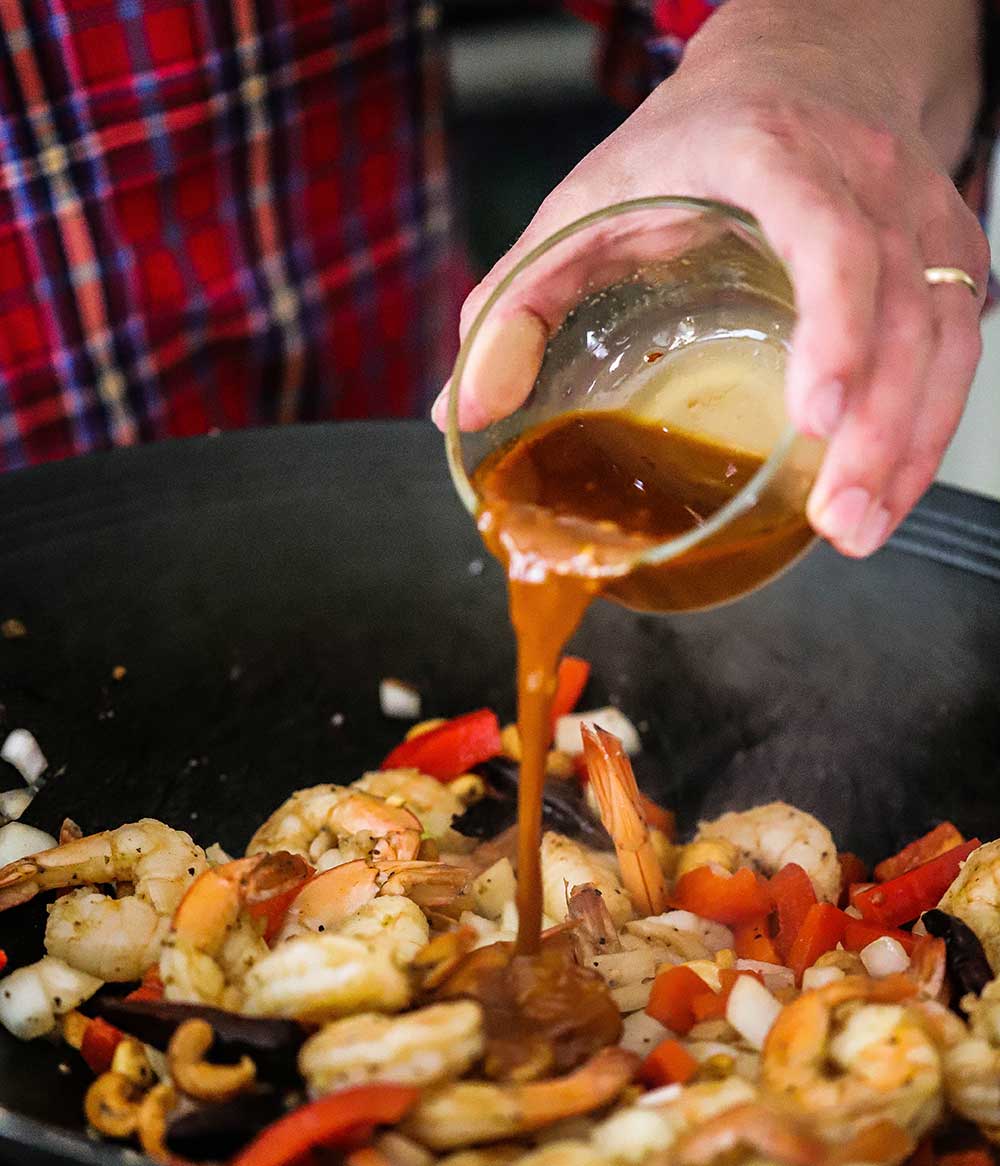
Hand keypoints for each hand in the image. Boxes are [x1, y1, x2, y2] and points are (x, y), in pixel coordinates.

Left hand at [433, 41, 989, 556]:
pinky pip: (958, 346)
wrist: (802, 64)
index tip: (816, 415)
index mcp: (775, 156)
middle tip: (838, 515)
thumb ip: (517, 298)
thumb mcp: (587, 199)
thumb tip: (461, 408)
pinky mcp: (947, 254)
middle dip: (879, 423)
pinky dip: (928, 427)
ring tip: (858, 529)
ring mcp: (919, 216)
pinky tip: (888, 491)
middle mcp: (864, 180)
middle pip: (904, 304)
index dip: (836, 325)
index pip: (832, 237)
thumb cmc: (690, 143)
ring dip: (909, 443)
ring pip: (945, 333)